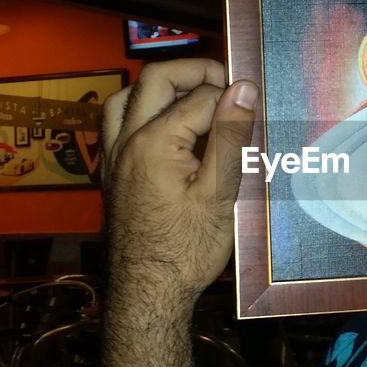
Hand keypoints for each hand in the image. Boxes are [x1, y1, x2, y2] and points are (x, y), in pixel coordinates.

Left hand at [101, 59, 257, 302]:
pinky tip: (165, 129)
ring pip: (126, 98)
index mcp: (154, 143)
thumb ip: (230, 136)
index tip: (254, 104)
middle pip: (155, 80)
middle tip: (225, 83)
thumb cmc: (186, 251)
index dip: (231, 96)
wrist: (148, 294)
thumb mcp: (220, 193)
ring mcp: (114, 157)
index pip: (200, 97)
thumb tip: (243, 89)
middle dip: (193, 72)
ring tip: (192, 97)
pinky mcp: (112, 174)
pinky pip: (116, 124)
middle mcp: (126, 142)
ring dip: (159, 88)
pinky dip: (140, 112)